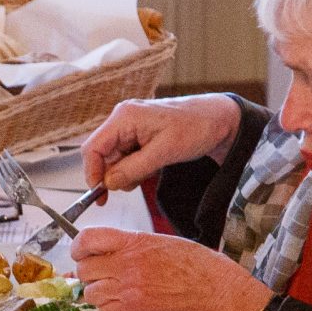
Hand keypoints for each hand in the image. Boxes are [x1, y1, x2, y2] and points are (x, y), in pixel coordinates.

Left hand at [73, 228, 273, 310]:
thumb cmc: (196, 266)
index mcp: (134, 242)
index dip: (80, 248)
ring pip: (91, 294)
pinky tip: (126, 307)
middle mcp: (127, 265)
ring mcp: (128, 290)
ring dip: (99, 294)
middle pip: (84, 270)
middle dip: (90, 274)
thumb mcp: (160, 242)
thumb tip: (103, 253)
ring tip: (119, 293)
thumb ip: (129, 246)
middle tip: (103, 277)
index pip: (87, 239)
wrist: (215, 291)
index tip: (82, 253)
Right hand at [80, 94, 244, 191]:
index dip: (93, 173)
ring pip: (114, 159)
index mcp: (125, 117)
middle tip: (133, 185)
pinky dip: (135, 168)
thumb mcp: (164, 152)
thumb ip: (133, 168)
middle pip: (102, 155)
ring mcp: (130, 127)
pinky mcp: (138, 135)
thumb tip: (109, 183)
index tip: (101, 193)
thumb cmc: (196, 127)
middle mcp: (123, 119)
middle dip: (114, 174)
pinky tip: (152, 167)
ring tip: (151, 171)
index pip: (93, 147)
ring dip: (127, 173)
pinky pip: (126, 157)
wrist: (218, 120)